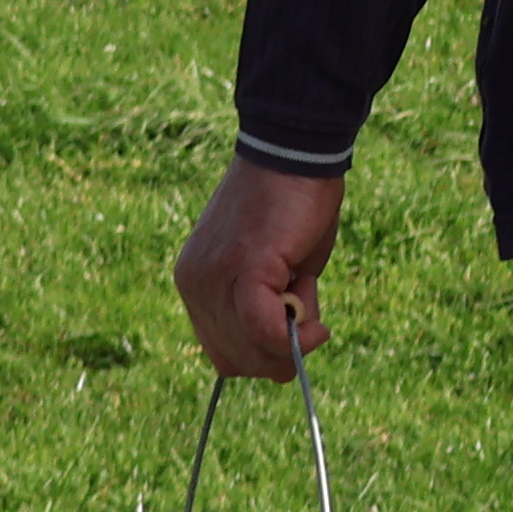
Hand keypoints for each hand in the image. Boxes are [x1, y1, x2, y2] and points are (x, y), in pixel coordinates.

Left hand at [176, 155, 347, 378]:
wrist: (296, 150)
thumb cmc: (295, 205)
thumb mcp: (279, 271)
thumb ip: (270, 310)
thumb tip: (284, 359)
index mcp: (197, 281)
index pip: (221, 350)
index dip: (262, 357)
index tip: (296, 338)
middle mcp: (195, 283)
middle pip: (232, 360)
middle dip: (278, 359)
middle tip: (312, 328)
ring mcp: (214, 277)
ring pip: (249, 350)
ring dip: (291, 344)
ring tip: (312, 303)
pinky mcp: (243, 268)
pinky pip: (263, 328)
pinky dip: (292, 338)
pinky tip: (317, 328)